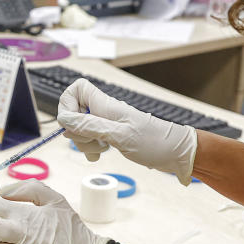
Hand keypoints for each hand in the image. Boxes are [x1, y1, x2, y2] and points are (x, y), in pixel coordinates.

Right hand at [58, 78, 197, 184]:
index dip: (67, 104)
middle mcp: (106, 112)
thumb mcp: (119, 136)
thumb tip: (65, 120)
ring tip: (102, 150)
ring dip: (84, 141)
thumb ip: (91, 126)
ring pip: (83, 127)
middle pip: (75, 112)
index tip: (72, 124)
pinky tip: (102, 154)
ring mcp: (109, 123)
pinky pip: (94, 137)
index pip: (77, 88)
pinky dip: (92, 147)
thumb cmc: (155, 143)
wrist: (178, 153)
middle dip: (75, 130)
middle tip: (92, 142)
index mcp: (106, 106)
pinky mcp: (114, 135)